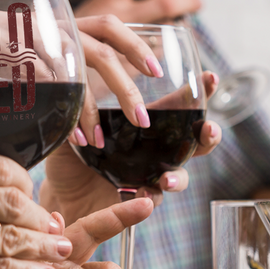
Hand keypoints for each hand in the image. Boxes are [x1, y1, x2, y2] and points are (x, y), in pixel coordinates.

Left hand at [40, 72, 222, 221]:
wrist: (59, 190)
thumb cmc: (72, 149)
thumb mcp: (78, 120)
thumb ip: (85, 98)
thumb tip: (83, 68)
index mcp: (147, 123)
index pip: (180, 104)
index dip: (201, 91)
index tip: (211, 78)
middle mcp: (156, 149)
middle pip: (195, 141)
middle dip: (208, 135)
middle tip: (207, 129)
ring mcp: (150, 175)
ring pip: (180, 175)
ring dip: (179, 177)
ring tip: (168, 178)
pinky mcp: (137, 199)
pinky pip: (153, 200)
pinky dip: (152, 198)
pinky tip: (145, 194)